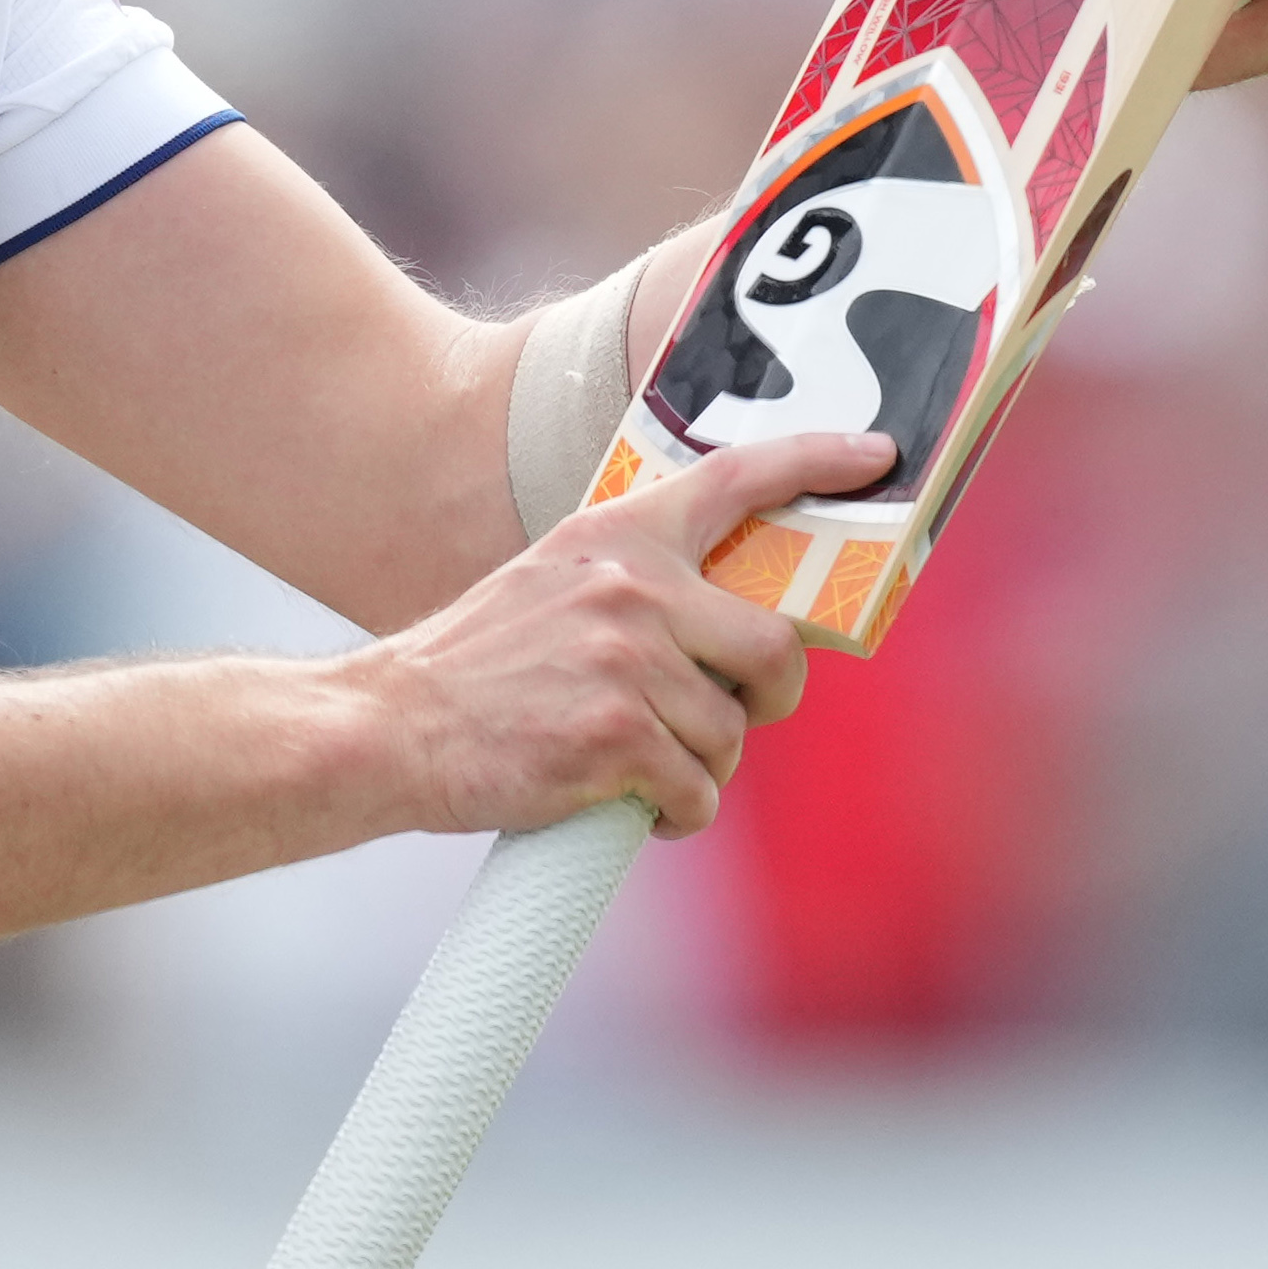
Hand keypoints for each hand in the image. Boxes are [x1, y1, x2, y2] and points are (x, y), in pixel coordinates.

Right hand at [354, 422, 877, 837]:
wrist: (389, 727)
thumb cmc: (480, 668)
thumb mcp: (556, 584)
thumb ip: (639, 585)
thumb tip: (738, 622)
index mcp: (618, 538)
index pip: (736, 480)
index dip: (818, 461)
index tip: (877, 454)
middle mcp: (632, 589)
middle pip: (774, 650)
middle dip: (770, 700)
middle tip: (739, 718)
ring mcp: (627, 664)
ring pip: (732, 736)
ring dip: (700, 768)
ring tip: (635, 766)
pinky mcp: (616, 739)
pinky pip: (698, 793)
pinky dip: (675, 814)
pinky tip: (627, 804)